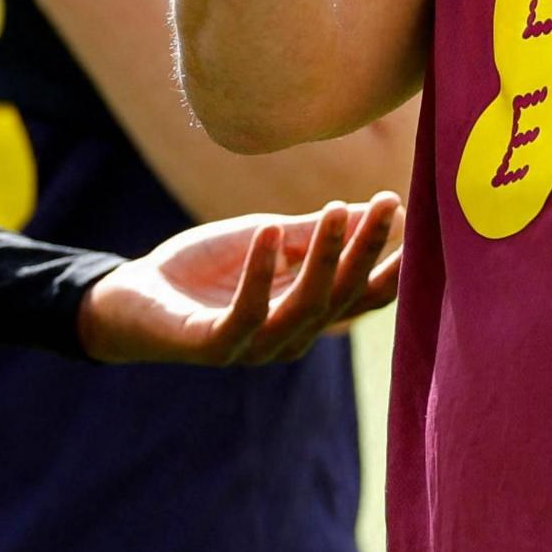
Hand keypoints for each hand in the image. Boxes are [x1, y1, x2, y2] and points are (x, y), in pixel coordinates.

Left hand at [81, 193, 403, 364]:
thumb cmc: (204, 269)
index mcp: (308, 314)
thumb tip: (374, 208)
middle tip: (390, 204)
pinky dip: (258, 271)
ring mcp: (255, 347)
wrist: (131, 297)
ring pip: (304, 306)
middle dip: (368, 249)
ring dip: (324, 256)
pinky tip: (266, 231)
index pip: (363, 294)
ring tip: (338, 209)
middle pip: (342, 296)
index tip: (419, 219)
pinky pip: (246, 313)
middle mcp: (291, 338)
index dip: (393, 262)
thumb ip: (311, 232)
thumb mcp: (265, 240)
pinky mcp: (215, 346)